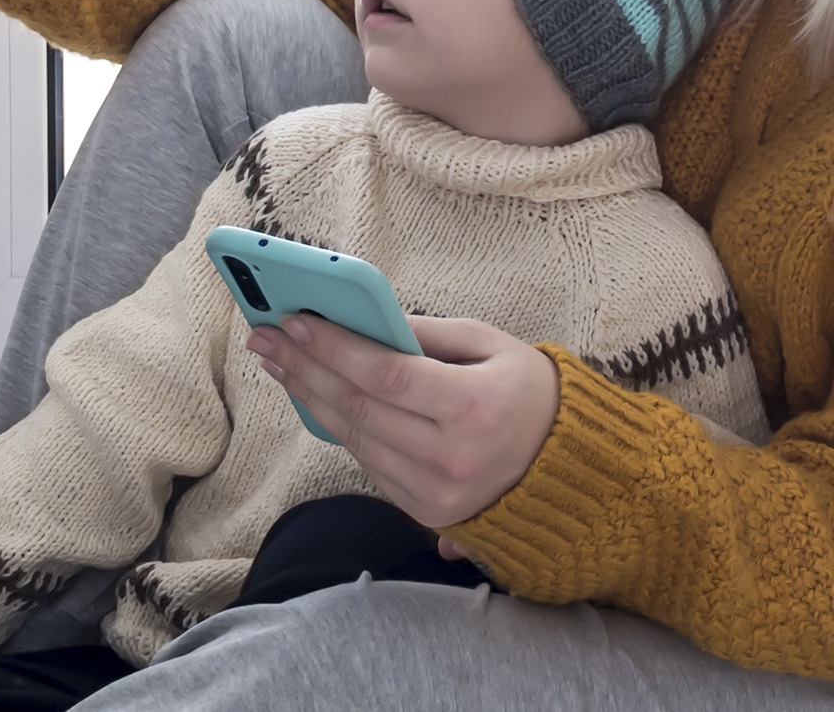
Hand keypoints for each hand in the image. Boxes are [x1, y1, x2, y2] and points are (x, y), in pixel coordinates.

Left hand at [248, 314, 559, 529]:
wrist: (568, 467)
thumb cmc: (531, 393)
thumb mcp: (492, 345)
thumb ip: (429, 333)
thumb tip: (366, 322)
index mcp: (474, 408)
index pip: (386, 375)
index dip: (334, 348)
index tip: (293, 321)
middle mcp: (451, 457)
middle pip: (359, 409)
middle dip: (305, 368)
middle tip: (265, 339)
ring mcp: (435, 492)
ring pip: (354, 439)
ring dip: (310, 399)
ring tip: (280, 364)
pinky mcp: (425, 512)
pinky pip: (368, 463)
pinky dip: (338, 427)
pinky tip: (315, 397)